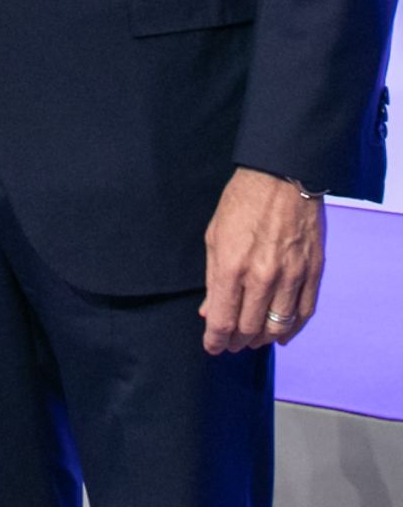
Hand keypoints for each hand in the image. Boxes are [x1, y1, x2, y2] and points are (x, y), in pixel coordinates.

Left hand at [200, 166, 323, 353]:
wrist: (282, 175)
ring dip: (262, 338)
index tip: (212, 347)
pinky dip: (291, 329)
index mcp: (232, 265)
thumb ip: (213, 277)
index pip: (223, 320)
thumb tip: (209, 311)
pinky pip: (303, 313)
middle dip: (237, 342)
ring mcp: (291, 276)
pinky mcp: (313, 273)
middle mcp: (262, 276)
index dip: (215, 340)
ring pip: (277, 327)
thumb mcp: (215, 234)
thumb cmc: (242, 201)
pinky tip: (280, 334)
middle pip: (249, 329)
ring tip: (252, 339)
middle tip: (231, 343)